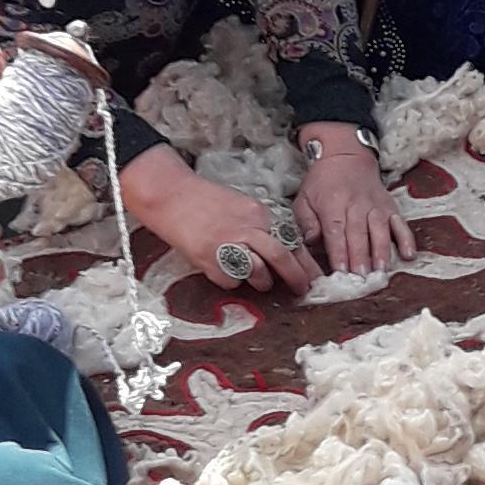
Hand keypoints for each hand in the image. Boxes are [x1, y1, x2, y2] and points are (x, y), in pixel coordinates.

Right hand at [123, 147, 311, 298]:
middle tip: (303, 290)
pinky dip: (231, 281)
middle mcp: (248, 228)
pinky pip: (230, 281)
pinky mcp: (210, 259)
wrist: (171, 194)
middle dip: (297, 277)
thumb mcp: (240, 207)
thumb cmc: (203, 201)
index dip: (305, 261)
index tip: (314, 276)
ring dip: (262, 282)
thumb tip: (277, 252)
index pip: (290, 240)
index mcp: (258, 214)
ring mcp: (229, 244)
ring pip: (259, 273)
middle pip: (282, 258)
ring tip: (260, 281)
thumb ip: (259, 227)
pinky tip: (223, 269)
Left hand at [296, 126, 412, 274]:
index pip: (336, 232)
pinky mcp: (390, 207)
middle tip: (361, 278)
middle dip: (360, 257)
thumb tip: (311, 241)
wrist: (345, 156)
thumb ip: (306, 221)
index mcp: (332, 205)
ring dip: (382, 251)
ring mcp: (376, 206)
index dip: (339, 252)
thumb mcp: (304, 198)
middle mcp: (356, 205)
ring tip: (382, 271)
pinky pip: (400, 224)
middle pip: (359, 234)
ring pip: (380, 230)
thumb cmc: (322, 183)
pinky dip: (406, 239)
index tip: (340, 271)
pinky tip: (408, 254)